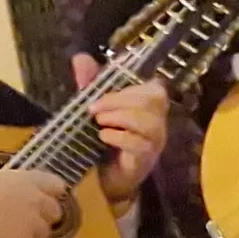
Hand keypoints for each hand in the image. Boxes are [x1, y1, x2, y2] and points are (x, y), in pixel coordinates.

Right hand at [0, 167, 71, 237]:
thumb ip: (2, 186)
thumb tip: (1, 192)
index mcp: (24, 178)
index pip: (54, 184)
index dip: (49, 193)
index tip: (44, 199)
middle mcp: (34, 198)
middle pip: (53, 210)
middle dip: (41, 217)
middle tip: (23, 223)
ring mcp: (34, 222)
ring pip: (44, 232)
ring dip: (31, 236)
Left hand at [86, 78, 170, 202]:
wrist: (103, 180)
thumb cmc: (104, 141)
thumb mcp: (96, 108)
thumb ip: (91, 84)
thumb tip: (81, 57)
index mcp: (148, 106)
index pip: (155, 87)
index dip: (133, 84)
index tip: (105, 87)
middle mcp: (157, 122)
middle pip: (154, 99)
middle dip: (119, 99)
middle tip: (93, 108)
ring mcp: (154, 142)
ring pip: (150, 121)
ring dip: (120, 117)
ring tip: (99, 122)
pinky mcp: (145, 160)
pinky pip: (139, 144)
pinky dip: (119, 136)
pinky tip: (103, 136)